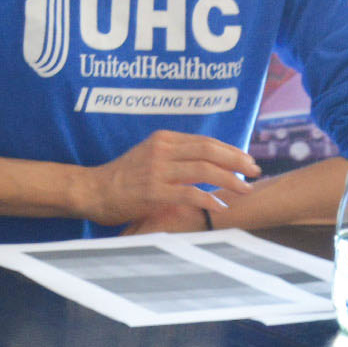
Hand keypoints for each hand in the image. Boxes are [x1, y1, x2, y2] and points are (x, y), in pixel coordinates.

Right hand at [83, 130, 255, 229]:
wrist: (92, 190)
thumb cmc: (122, 177)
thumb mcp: (148, 156)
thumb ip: (174, 157)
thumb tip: (208, 164)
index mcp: (162, 139)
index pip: (205, 141)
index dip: (230, 150)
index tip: (247, 160)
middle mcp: (161, 150)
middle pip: (209, 151)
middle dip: (237, 161)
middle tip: (255, 171)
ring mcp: (157, 170)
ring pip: (204, 170)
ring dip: (230, 180)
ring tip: (246, 189)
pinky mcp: (153, 191)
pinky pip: (190, 193)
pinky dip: (209, 200)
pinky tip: (221, 207)